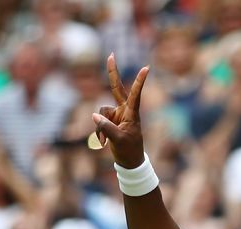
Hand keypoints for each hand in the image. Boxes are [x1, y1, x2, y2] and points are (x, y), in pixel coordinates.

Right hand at [91, 54, 149, 168]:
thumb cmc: (129, 150)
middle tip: (111, 55)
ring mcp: (117, 114)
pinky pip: (99, 121)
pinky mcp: (110, 120)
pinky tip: (103, 143)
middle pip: (116, 88)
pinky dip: (99, 132)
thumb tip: (94, 115)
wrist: (129, 161)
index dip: (139, 81)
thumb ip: (106, 127)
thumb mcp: (118, 140)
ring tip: (105, 141)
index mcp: (132, 113)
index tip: (147, 68)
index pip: (136, 94)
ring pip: (101, 112)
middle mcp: (125, 110)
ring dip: (100, 127)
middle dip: (112, 72)